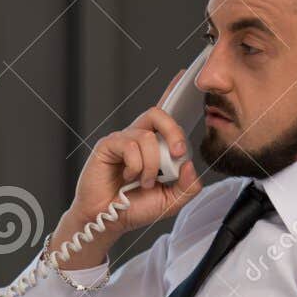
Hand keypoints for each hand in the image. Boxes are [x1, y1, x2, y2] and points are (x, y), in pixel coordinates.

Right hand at [49, 68, 203, 270]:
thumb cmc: (134, 208)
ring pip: (147, 136)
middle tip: (177, 154)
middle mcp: (138, 138)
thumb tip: (189, 164)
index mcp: (155, 146)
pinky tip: (127, 177)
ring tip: (144, 182)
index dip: (174, 91)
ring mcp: (122, 141)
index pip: (166, 114)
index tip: (185, 75)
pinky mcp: (107, 146)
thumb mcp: (171, 201)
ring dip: (151, 164)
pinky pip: (130, 144)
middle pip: (159, 114)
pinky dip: (135, 165)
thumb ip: (188, 186)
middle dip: (174, 132)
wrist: (108, 220)